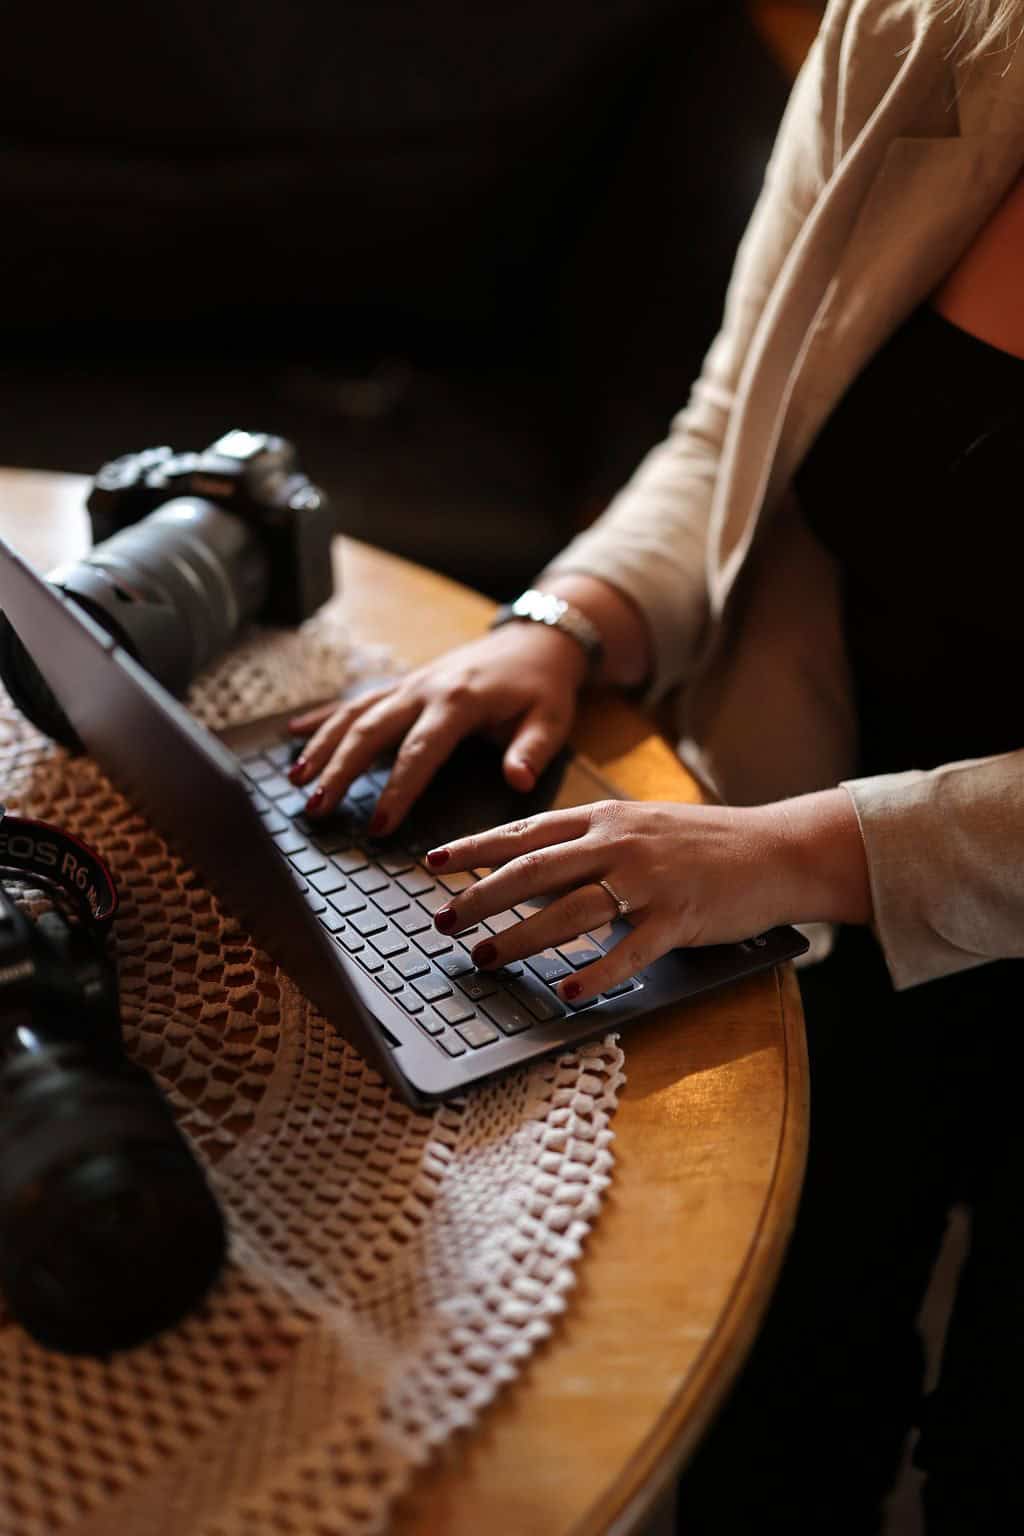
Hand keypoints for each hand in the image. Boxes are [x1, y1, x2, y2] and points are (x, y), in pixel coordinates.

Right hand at [287, 623, 588, 832]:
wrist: (535, 640)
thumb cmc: (544, 686)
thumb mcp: (551, 718)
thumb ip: (532, 751)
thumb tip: (518, 782)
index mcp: (460, 701)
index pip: (421, 750)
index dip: (397, 789)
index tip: (377, 825)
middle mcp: (424, 689)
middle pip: (371, 730)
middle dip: (339, 770)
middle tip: (315, 809)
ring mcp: (408, 684)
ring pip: (354, 714)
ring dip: (321, 746)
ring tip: (296, 781)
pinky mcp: (402, 684)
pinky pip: (356, 700)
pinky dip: (323, 717)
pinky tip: (292, 734)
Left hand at [425, 790, 871, 1003]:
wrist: (776, 849)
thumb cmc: (703, 843)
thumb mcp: (639, 828)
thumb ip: (587, 844)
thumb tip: (527, 870)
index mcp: (604, 819)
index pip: (525, 831)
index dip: (474, 848)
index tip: (433, 863)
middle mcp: (619, 844)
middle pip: (535, 869)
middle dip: (482, 896)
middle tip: (442, 919)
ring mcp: (648, 881)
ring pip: (571, 910)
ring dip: (522, 935)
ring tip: (485, 957)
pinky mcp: (677, 918)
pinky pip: (628, 951)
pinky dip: (594, 972)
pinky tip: (565, 991)